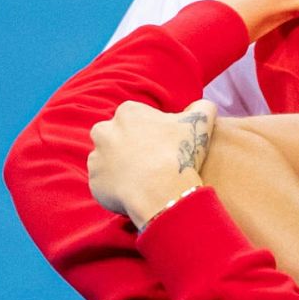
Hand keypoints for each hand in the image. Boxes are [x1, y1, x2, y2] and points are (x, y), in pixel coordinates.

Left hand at [88, 99, 214, 228]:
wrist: (162, 192)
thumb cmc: (179, 155)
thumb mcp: (200, 124)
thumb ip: (203, 108)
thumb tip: (204, 106)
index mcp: (127, 112)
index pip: (137, 119)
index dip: (152, 133)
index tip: (165, 147)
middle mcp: (104, 130)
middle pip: (117, 137)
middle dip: (130, 147)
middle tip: (153, 163)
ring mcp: (97, 156)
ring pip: (109, 160)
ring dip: (123, 167)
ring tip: (145, 180)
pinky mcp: (94, 180)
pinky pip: (105, 183)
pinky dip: (117, 188)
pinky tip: (136, 193)